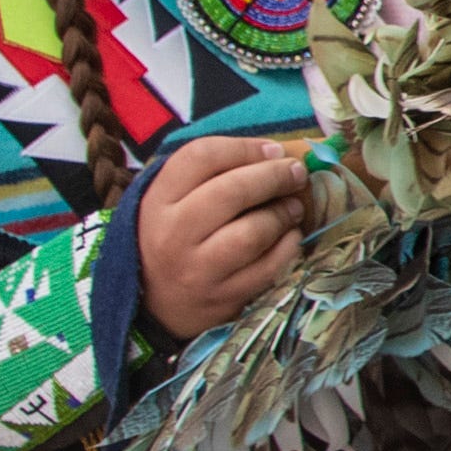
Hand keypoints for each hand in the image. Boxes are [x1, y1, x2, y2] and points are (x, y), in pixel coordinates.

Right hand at [139, 136, 308, 338]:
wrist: (154, 302)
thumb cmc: (175, 237)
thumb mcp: (173, 200)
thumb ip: (213, 174)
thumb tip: (277, 153)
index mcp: (158, 200)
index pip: (201, 157)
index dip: (245, 147)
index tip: (274, 150)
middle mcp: (173, 234)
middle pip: (232, 192)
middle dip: (273, 176)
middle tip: (296, 173)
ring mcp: (198, 269)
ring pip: (252, 233)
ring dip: (282, 214)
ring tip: (294, 207)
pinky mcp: (223, 297)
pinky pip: (268, 268)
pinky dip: (288, 247)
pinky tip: (291, 236)